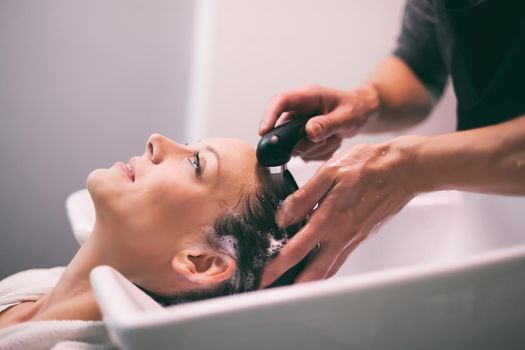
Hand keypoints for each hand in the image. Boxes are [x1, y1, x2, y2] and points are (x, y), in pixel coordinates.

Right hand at [259, 84, 379, 160]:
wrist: (359, 114)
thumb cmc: (354, 109)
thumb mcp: (347, 116)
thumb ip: (328, 124)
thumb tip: (309, 132)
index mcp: (307, 96)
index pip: (280, 101)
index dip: (268, 115)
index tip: (264, 132)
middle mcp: (298, 110)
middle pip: (283, 129)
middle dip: (299, 142)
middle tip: (322, 141)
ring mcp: (297, 124)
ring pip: (293, 145)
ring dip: (314, 148)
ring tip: (333, 139)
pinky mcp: (300, 138)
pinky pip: (302, 153)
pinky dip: (318, 153)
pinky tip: (330, 143)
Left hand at [260, 136, 420, 286]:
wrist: (401, 170)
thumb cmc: (366, 166)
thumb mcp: (329, 172)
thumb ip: (304, 197)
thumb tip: (283, 217)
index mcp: (329, 219)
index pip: (297, 251)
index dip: (277, 267)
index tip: (263, 277)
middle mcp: (341, 235)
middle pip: (313, 272)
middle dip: (292, 286)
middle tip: (273, 292)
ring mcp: (352, 239)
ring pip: (328, 270)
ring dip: (308, 282)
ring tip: (291, 286)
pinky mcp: (360, 236)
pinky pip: (339, 260)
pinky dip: (324, 270)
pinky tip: (316, 267)